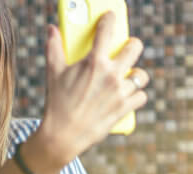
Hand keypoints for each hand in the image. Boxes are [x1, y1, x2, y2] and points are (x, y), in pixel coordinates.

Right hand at [29, 12, 148, 173]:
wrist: (63, 135)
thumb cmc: (56, 103)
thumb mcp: (53, 73)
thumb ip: (53, 48)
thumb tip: (52, 29)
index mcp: (94, 62)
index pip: (107, 30)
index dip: (110, 20)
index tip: (111, 18)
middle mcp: (111, 74)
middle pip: (135, 48)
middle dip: (132, 45)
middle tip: (126, 49)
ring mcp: (120, 92)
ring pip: (141, 75)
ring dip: (136, 75)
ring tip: (128, 77)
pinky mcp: (125, 108)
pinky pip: (141, 96)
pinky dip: (136, 96)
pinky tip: (128, 95)